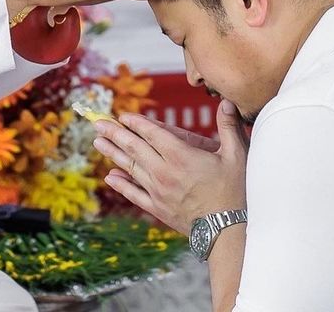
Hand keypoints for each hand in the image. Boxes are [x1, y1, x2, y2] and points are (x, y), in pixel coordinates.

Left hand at [94, 100, 247, 233]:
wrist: (228, 232)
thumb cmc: (235, 193)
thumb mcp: (236, 155)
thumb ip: (228, 126)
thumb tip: (227, 100)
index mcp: (181, 155)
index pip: (152, 133)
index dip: (136, 122)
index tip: (122, 114)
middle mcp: (164, 171)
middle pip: (134, 147)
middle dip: (115, 133)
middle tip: (98, 123)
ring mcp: (159, 191)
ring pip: (130, 167)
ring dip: (113, 153)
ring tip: (97, 142)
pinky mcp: (158, 208)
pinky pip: (134, 194)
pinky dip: (121, 184)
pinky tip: (110, 177)